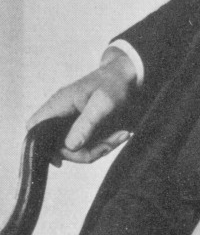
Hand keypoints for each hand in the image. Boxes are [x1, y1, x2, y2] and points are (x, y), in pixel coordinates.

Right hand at [26, 47, 137, 163]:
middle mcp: (62, 112)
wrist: (129, 75)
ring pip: (74, 149)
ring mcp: (72, 121)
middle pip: (57, 145)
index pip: (35, 126)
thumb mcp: (105, 102)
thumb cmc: (115, 83)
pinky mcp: (83, 126)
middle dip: (82, 152)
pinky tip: (119, 135)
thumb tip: (70, 146)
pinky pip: (87, 145)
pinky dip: (102, 144)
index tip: (61, 159)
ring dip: (98, 149)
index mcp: (60, 103)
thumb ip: (87, 123)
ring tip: (121, 135)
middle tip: (109, 144)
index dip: (40, 145)